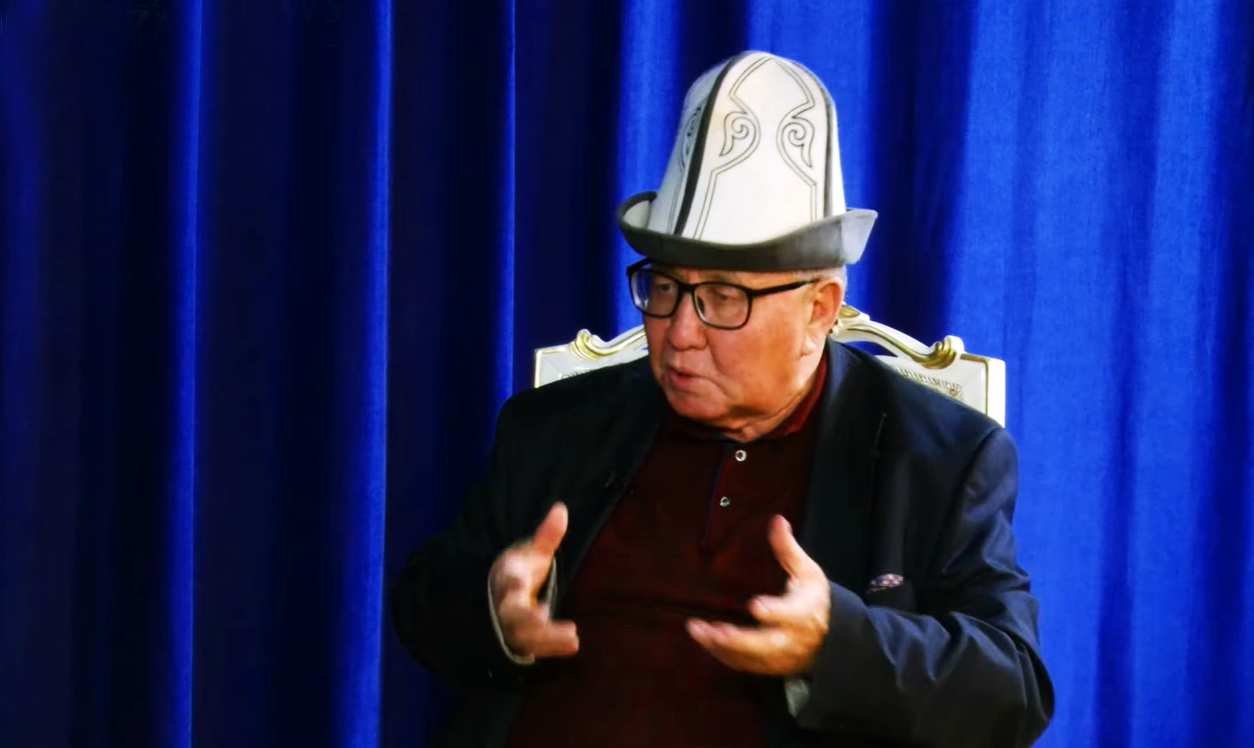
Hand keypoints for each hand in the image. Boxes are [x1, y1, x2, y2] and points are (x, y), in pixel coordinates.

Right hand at [489, 503, 579, 658]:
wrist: (498, 599)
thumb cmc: (520, 572)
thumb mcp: (532, 553)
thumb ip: (547, 535)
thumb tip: (561, 508)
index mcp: (508, 577)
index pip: (507, 580)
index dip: (511, 582)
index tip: (520, 583)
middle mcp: (506, 604)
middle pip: (513, 613)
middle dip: (527, 618)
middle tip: (543, 617)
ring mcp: (512, 626)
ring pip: (523, 636)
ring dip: (546, 638)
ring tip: (572, 636)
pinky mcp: (521, 642)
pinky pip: (534, 649)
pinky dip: (552, 649)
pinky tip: (573, 645)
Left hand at [687, 515, 830, 676]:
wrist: (830, 640)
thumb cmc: (815, 600)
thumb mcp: (807, 572)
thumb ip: (788, 549)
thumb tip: (777, 520)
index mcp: (804, 613)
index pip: (790, 614)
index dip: (774, 612)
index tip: (756, 606)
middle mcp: (791, 640)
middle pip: (764, 644)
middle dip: (737, 639)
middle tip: (712, 629)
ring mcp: (780, 658)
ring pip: (749, 658)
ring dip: (721, 647)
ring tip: (697, 629)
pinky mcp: (769, 667)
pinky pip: (743, 665)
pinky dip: (722, 655)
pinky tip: (705, 640)